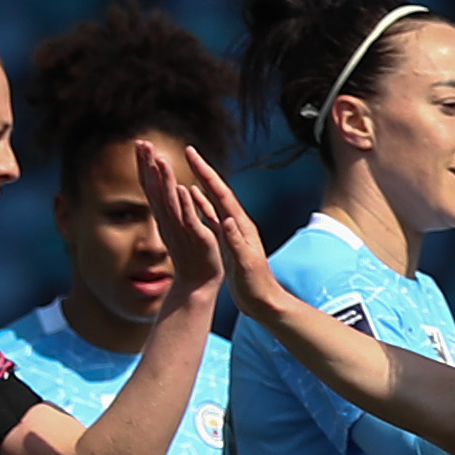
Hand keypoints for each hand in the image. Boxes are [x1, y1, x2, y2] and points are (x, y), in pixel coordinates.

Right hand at [139, 140, 223, 297]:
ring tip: (159, 160)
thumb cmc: (190, 257)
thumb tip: (164, 188)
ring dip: (164, 180)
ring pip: (171, 202)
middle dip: (149, 166)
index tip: (140, 143)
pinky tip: (180, 189)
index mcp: (167, 216)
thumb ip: (169, 208)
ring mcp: (183, 230)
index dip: (146, 166)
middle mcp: (170, 221)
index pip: (153, 186)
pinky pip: (190, 221)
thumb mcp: (176, 227)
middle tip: (142, 142)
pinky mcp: (199, 240)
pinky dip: (185, 205)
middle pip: (156, 189)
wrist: (198, 285)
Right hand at [184, 147, 284, 318]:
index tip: (192, 155)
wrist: (265, 302)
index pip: (221, 193)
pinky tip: (193, 196)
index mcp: (241, 226)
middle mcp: (237, 223)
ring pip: (214, 200)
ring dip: (202, 183)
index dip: (206, 173)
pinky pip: (212, 215)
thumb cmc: (256, 286)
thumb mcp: (245, 264)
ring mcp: (233, 231)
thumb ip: (236, 242)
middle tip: (189, 151)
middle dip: (203, 170)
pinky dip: (202, 203)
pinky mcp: (228, 240)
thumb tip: (227, 220)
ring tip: (190, 167)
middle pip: (218, 191)